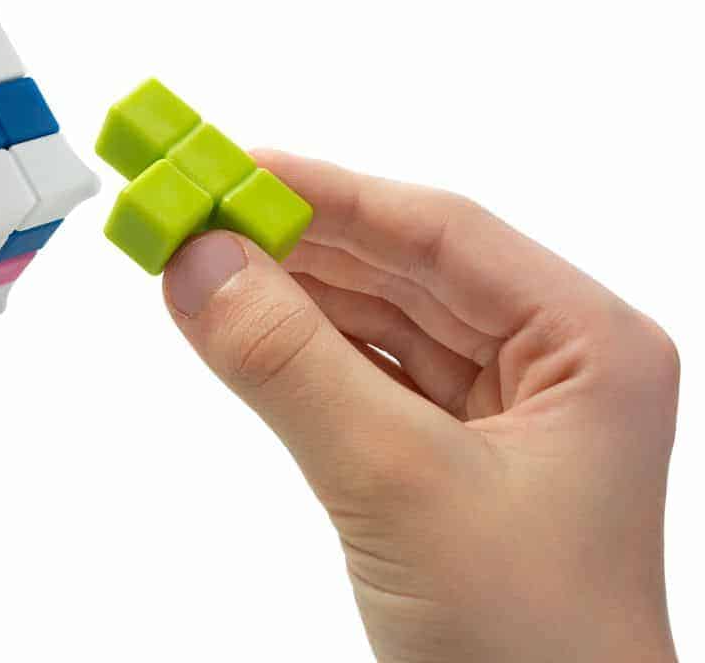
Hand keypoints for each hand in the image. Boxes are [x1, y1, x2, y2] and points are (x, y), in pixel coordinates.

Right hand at [163, 151, 678, 662]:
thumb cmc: (527, 645)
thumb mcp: (397, 484)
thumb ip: (290, 365)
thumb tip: (197, 263)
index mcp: (588, 346)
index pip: (441, 234)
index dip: (329, 193)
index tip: (231, 167)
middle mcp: (552, 367)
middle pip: (405, 272)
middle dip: (298, 244)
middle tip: (195, 210)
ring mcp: (500, 417)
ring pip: (377, 325)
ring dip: (290, 297)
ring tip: (199, 265)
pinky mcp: (449, 462)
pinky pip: (365, 381)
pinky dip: (300, 357)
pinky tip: (242, 330)